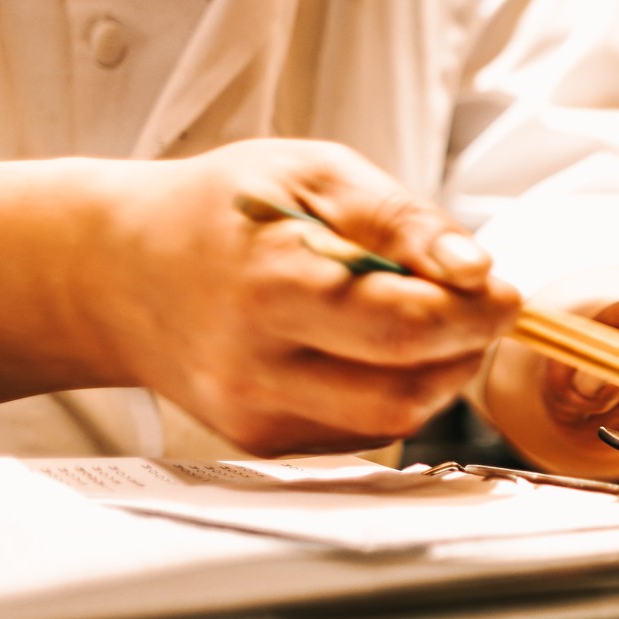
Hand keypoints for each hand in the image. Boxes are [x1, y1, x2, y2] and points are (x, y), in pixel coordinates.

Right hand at [88, 140, 520, 453]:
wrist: (119, 271)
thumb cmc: (218, 212)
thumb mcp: (314, 174)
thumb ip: (402, 219)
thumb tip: (475, 269)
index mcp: (269, 287)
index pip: (405, 327)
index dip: (475, 314)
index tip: (500, 291)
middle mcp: (255, 368)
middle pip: (408, 393)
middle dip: (464, 350)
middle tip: (472, 306)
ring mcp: (256, 417)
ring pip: (394, 420)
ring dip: (434, 373)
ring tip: (414, 315)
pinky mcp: (263, 445)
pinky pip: (364, 430)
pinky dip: (391, 389)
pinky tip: (365, 346)